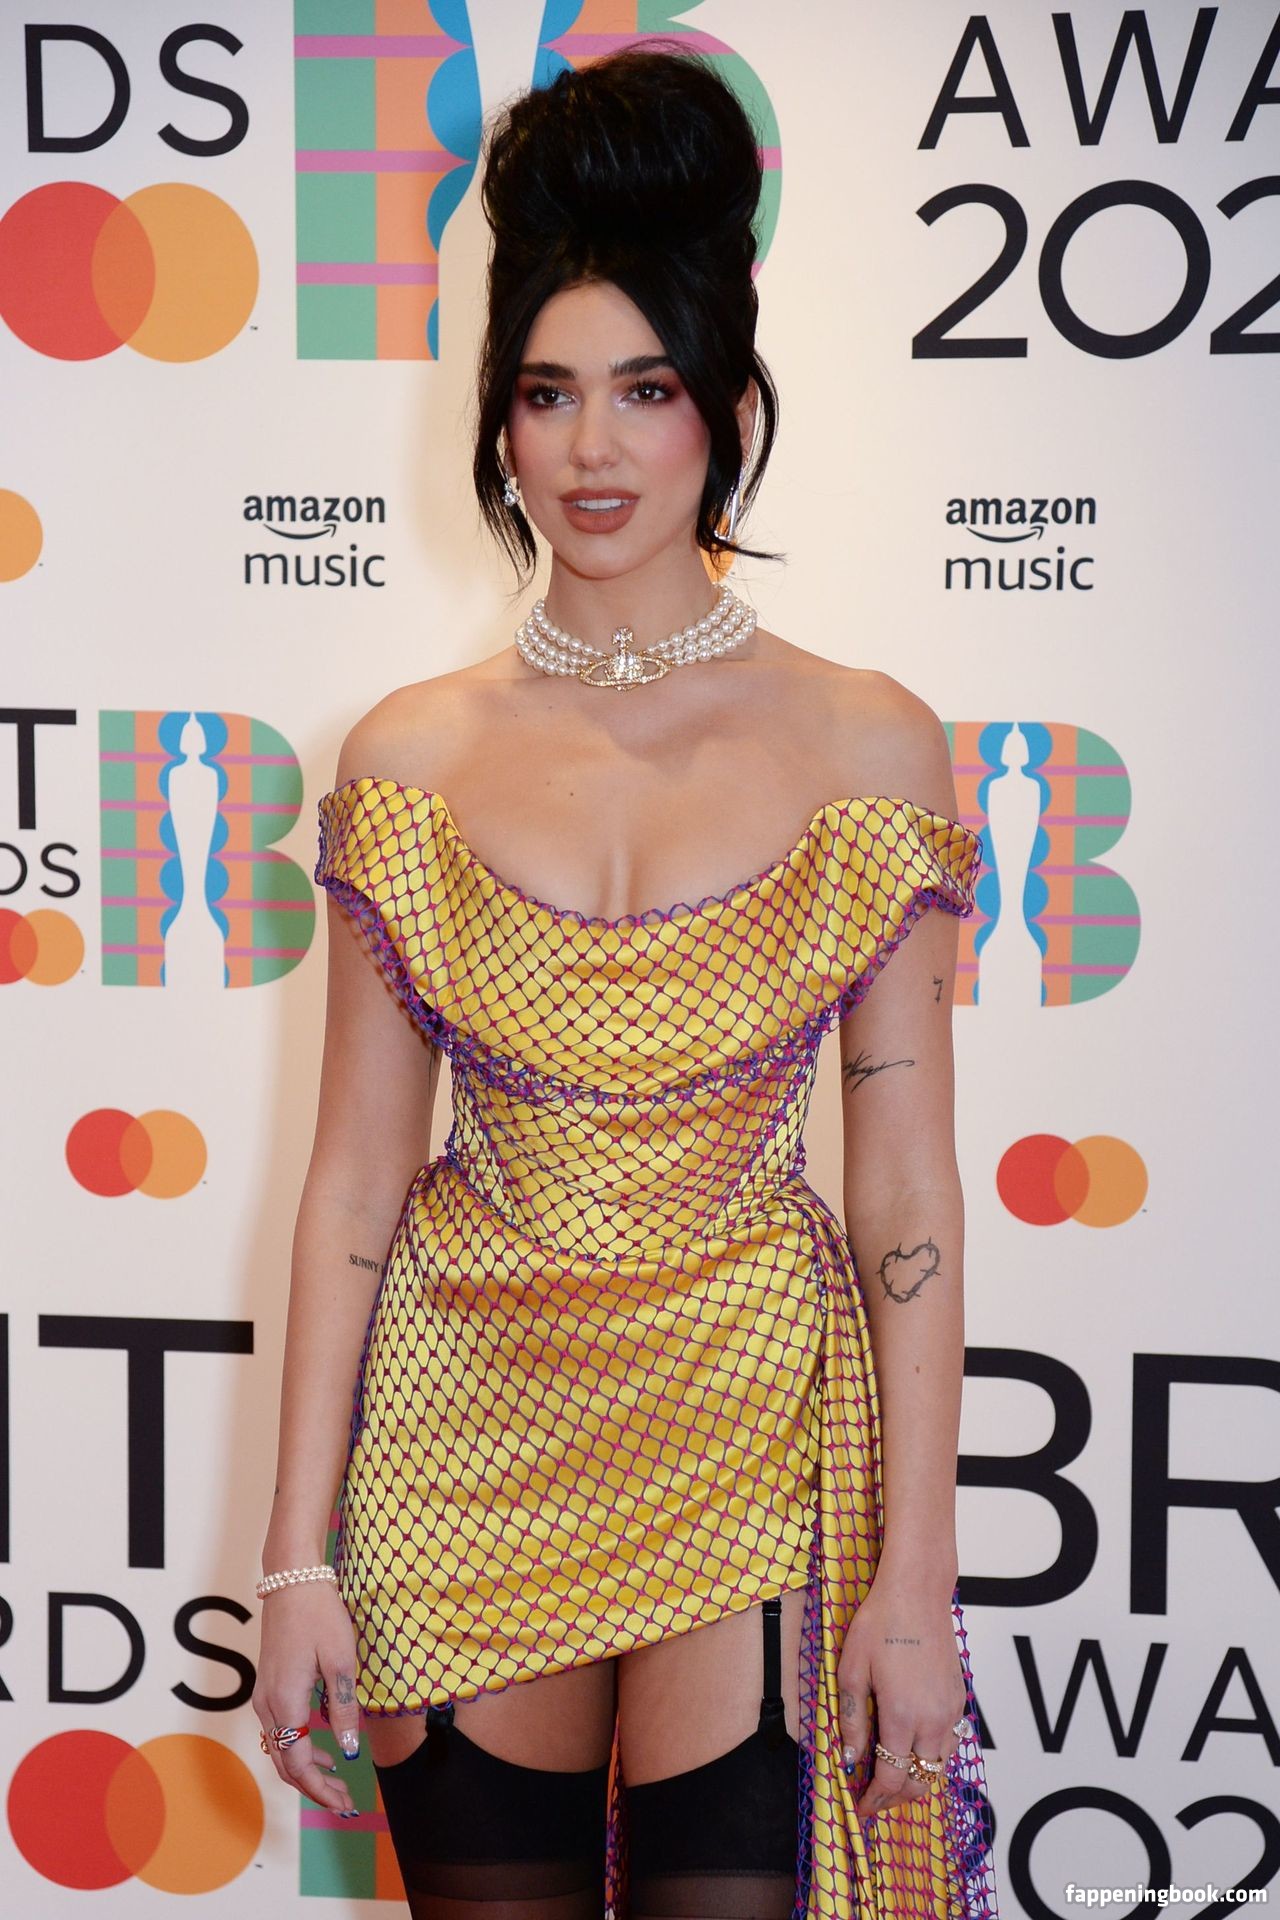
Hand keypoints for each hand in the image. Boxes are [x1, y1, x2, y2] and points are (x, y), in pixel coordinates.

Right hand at [252, 1583, 361, 1814]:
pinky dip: (299, 1749)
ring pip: (280, 1749)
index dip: (321, 1790)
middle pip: (285, 1764)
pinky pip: (280, 1731)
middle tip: (346, 1801)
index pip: (298, 1764)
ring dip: (307, 1771)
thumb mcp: (341, 1660)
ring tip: (338, 1781)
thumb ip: (342, 1709)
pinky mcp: (268, 1685)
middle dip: (315, 1788)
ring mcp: (264, 1695)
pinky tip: (323, 1750)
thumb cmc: (319, 1615)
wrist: (292, 1580)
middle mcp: (268, 1705)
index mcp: (286, 1703)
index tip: (346, 1803)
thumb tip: (348, 1753)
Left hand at [835, 1573, 965, 1822]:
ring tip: (889, 1773)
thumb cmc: (881, 1624)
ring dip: (915, 1778)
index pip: (891, 1777)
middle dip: (895, 1798)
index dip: (873, 1798)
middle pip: (920, 1783)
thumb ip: (851, 1720)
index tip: (859, 1806)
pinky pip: (949, 1743)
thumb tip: (849, 1758)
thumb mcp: (852, 1670)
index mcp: (903, 1715)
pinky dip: (930, 1755)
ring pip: (939, 1767)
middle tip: (871, 1796)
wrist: (918, 1592)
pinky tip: (909, 1744)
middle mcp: (933, 1719)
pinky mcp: (959, 1699)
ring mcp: (951, 1710)